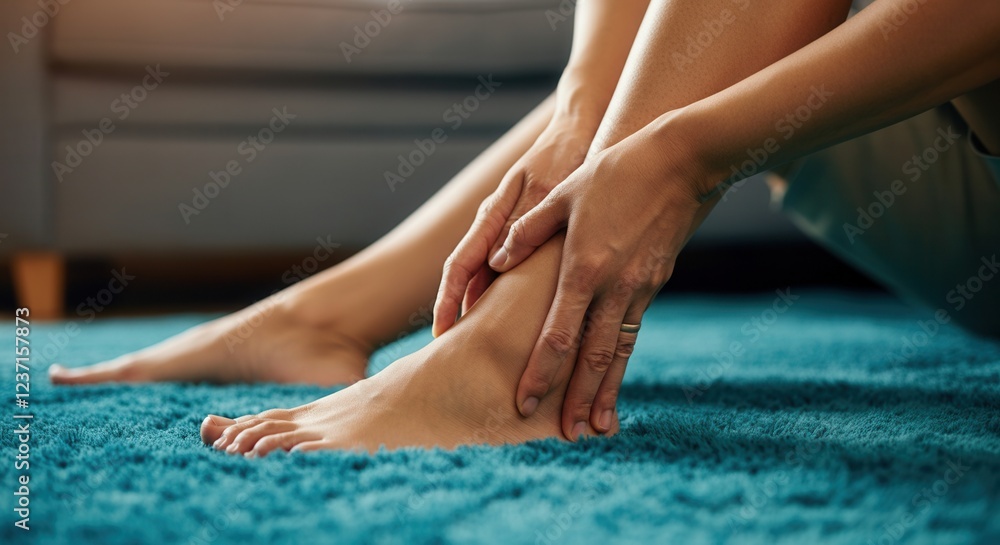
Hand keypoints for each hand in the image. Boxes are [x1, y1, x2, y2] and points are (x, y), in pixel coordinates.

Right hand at [432, 116, 595, 336]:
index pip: (459, 266)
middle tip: (459, 355)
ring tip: (486, 349)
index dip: (448, 301)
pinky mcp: (526, 237)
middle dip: (460, 316)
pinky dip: (508, 298)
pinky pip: (510, 273)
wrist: (581, 134)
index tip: (442, 333)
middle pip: (469, 280)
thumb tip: (496, 264)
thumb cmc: (564, 157)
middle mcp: (494, 228)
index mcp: (491, 217)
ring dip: (484, 312)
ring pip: (489, 281)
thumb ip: (523, 223)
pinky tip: (521, 323)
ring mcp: (508, 233)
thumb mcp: (546, 188)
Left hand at [490, 118, 716, 439]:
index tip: (525, 402)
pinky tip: (615, 382)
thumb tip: (497, 262)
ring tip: (597, 427)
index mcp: (584, 268)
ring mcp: (640, 289)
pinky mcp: (655, 284)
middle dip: (577, 400)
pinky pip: (633, 332)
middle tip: (567, 437)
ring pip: (618, 352)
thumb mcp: (563, 194)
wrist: (681, 161)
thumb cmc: (615, 172)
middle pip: (592, 357)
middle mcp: (614, 287)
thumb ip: (527, 232)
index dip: (540, 372)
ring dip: (605, 392)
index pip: (557, 334)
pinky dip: (623, 362)